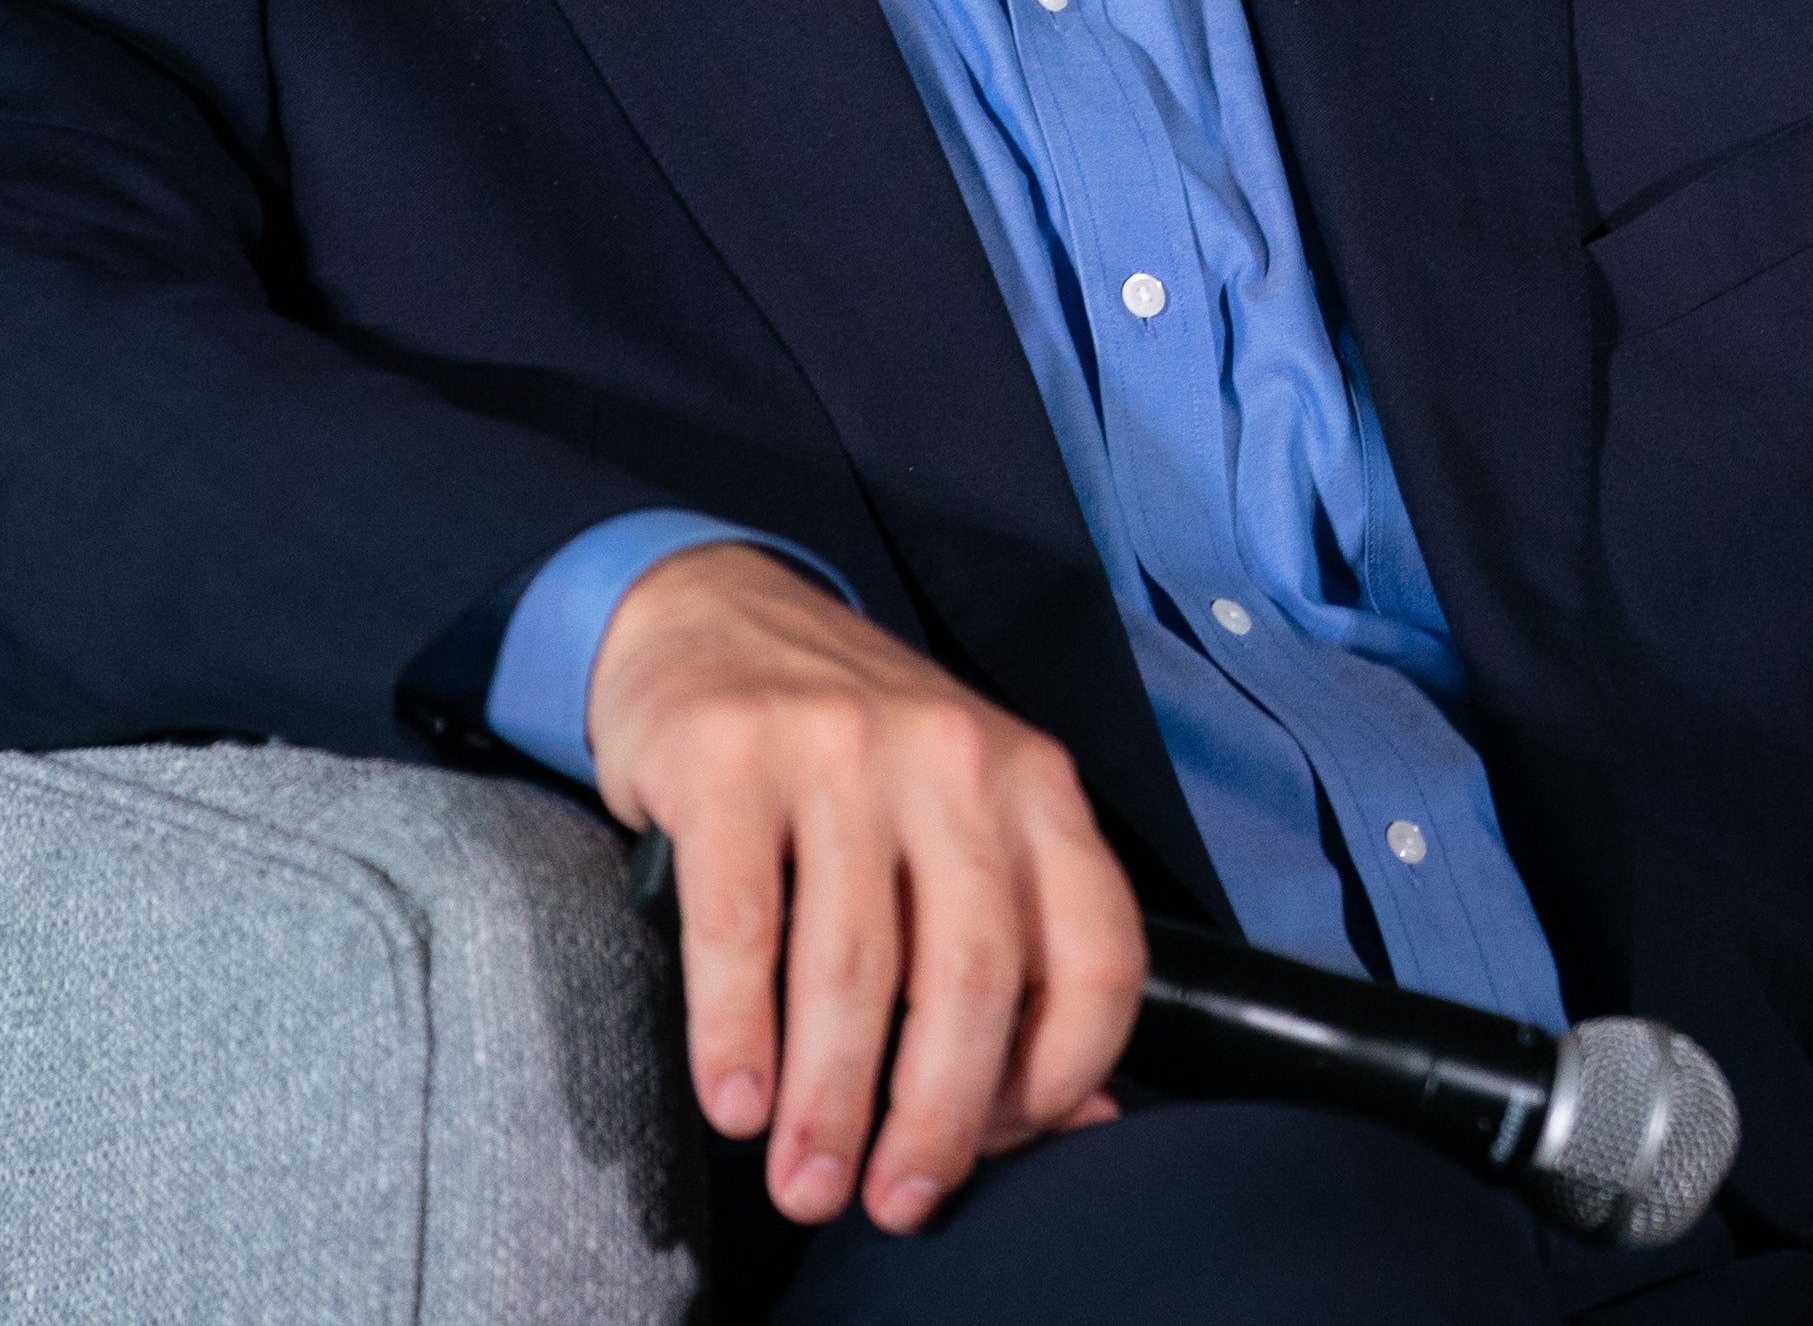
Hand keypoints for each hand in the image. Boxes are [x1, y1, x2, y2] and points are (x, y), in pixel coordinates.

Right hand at [587, 544, 1145, 1234]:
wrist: (713, 612)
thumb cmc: (855, 750)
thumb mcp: (962, 820)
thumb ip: (1023, 953)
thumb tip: (1080, 1121)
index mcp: (1036, 782)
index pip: (1098, 948)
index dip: (1062, 1070)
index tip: (1000, 1144)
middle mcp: (955, 757)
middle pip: (974, 974)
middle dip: (935, 1115)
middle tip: (891, 1199)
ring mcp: (840, 751)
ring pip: (853, 964)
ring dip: (829, 1099)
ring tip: (807, 1179)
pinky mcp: (729, 761)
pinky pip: (738, 926)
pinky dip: (736, 1033)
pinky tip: (738, 1101)